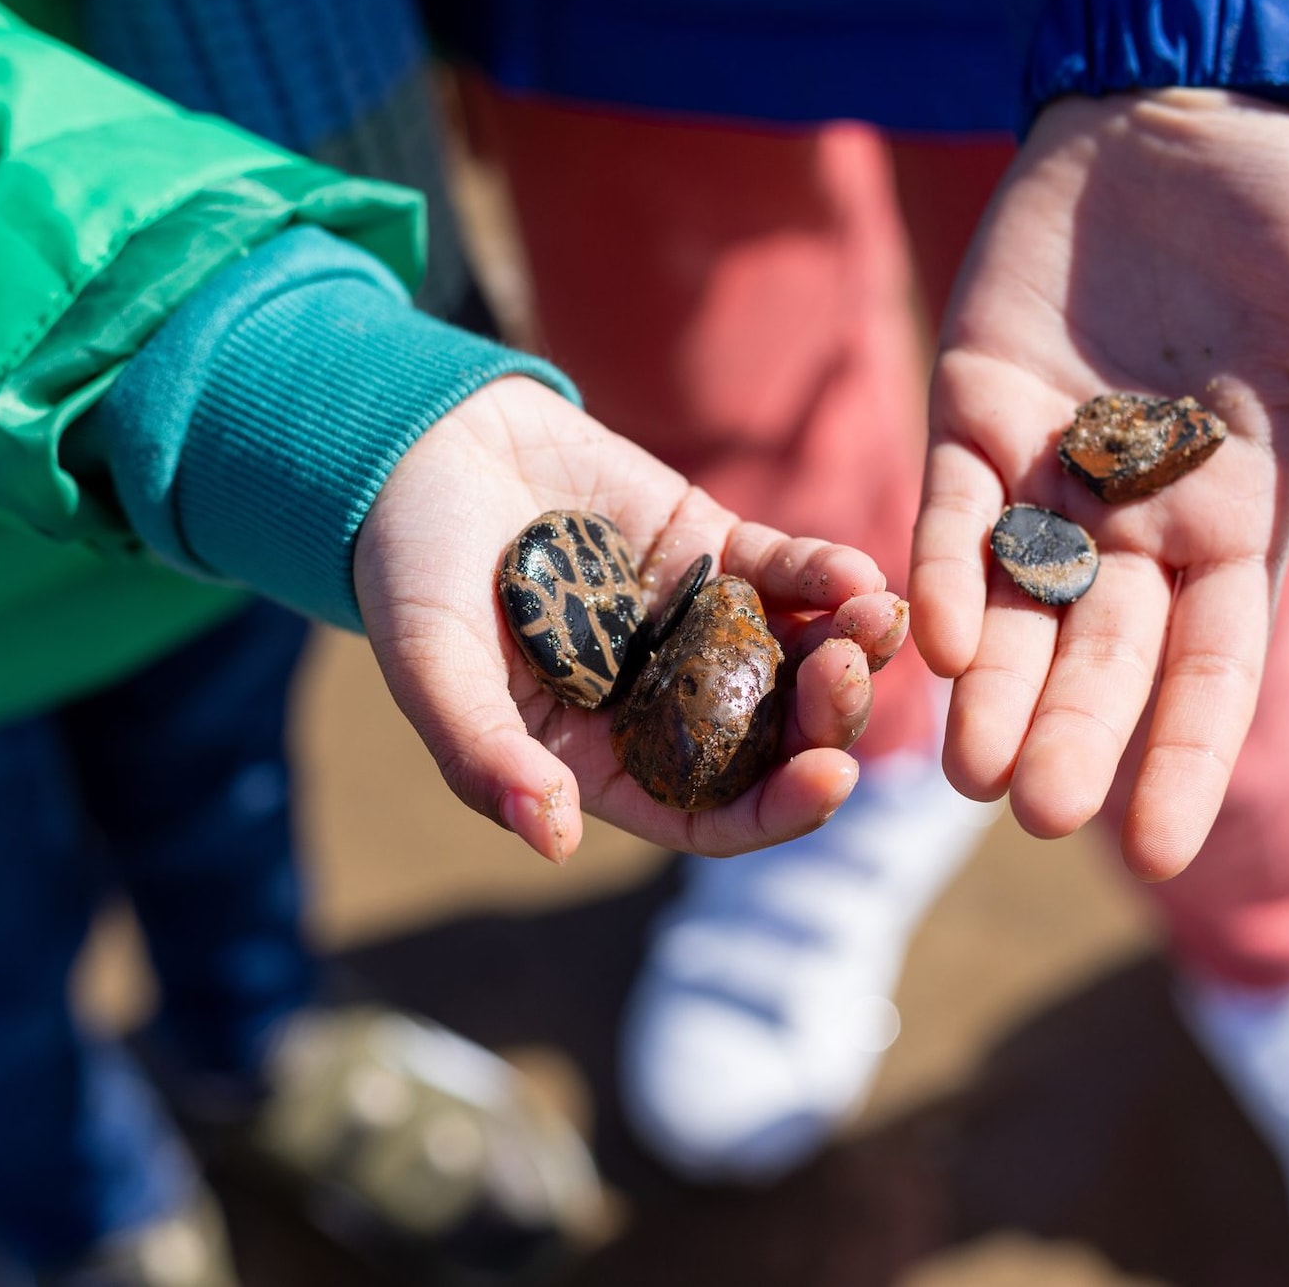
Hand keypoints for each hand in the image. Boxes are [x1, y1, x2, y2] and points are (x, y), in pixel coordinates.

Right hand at [355, 377, 906, 862]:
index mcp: (602, 758)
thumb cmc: (407, 570)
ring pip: (794, 656)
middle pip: (771, 738)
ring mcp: (695, 627)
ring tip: (881, 619)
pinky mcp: (713, 551)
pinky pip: (786, 573)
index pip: (708, 812)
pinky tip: (859, 571)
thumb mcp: (428, 665)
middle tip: (848, 674)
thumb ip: (484, 755)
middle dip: (826, 718)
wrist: (415, 448)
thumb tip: (554, 840)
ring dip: (848, 647)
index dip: (774, 809)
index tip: (829, 781)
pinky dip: (828, 572)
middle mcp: (662, 704)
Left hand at [911, 89, 1288, 880]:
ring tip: (971, 769)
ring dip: (995, 684)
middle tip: (1041, 815)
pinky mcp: (973, 414)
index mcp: (1234, 525)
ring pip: (1014, 604)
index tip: (1161, 849)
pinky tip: (933, 632)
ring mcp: (1047, 474)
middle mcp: (1134, 522)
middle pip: (1102, 655)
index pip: (1210, 668)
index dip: (1186, 752)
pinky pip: (951, 511)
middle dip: (1075, 733)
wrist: (1179, 111)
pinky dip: (940, 567)